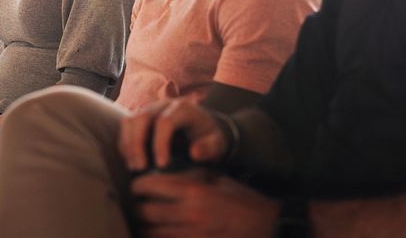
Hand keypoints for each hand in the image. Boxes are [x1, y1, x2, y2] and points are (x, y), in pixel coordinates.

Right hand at [119, 99, 228, 171]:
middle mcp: (163, 105)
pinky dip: (125, 144)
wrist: (205, 128)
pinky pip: (126, 127)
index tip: (162, 165)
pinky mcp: (141, 117)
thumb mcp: (218, 143)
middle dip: (137, 144)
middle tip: (140, 168)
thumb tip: (194, 153)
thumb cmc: (211, 137)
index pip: (165, 122)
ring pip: (130, 120)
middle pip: (142, 117)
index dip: (160, 144)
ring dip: (128, 144)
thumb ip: (209, 148)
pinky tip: (131, 162)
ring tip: (133, 167)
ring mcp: (150, 109)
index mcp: (183, 109)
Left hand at [131, 171, 278, 237]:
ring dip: (147, 226)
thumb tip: (161, 173)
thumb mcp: (216, 179)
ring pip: (151, 233)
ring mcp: (191, 235)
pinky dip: (160, 237)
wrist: (267, 226)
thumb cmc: (241, 199)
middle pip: (144, 212)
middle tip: (140, 204)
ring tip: (148, 221)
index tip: (137, 186)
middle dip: (138, 207)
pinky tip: (162, 233)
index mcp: (193, 191)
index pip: (149, 186)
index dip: (138, 185)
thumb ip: (189, 176)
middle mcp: (189, 214)